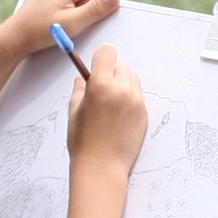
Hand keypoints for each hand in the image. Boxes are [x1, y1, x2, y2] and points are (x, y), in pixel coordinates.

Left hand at [8, 0, 121, 55]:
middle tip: (72, 18)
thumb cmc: (40, 31)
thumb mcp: (72, 24)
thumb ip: (96, 10)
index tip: (87, 16)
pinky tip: (57, 12)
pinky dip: (71, 2)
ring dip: (81, 4)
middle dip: (91, 4)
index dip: (103, 4)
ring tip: (62, 16)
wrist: (16, 35)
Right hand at [65, 46, 146, 172]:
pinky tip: (119, 116)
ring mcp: (136, 102)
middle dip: (112, 72)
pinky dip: (130, 99)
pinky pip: (138, 96)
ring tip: (111, 103)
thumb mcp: (74, 110)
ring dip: (123, 83)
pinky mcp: (144, 113)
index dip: (101, 58)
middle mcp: (121, 90)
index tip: (97, 67)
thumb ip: (80, 88)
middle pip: (122, 65)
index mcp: (100, 84)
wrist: (102, 166)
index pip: (108, 52)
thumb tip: (82, 77)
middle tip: (102, 89)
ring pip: (132, 79)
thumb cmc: (83, 140)